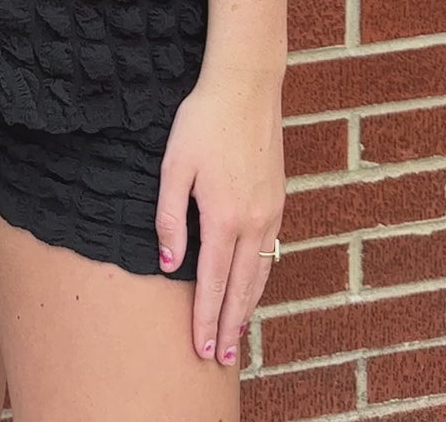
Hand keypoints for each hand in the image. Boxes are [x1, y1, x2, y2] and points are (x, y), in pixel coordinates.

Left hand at [155, 69, 284, 364]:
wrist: (245, 87)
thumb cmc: (202, 122)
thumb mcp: (173, 166)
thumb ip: (169, 219)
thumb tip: (167, 264)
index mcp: (223, 218)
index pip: (211, 283)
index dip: (205, 318)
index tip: (200, 348)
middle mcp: (253, 222)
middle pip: (241, 288)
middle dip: (229, 326)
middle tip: (221, 358)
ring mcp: (270, 211)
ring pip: (260, 274)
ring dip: (247, 307)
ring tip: (237, 334)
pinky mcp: (278, 199)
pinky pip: (270, 251)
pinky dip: (261, 278)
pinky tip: (252, 286)